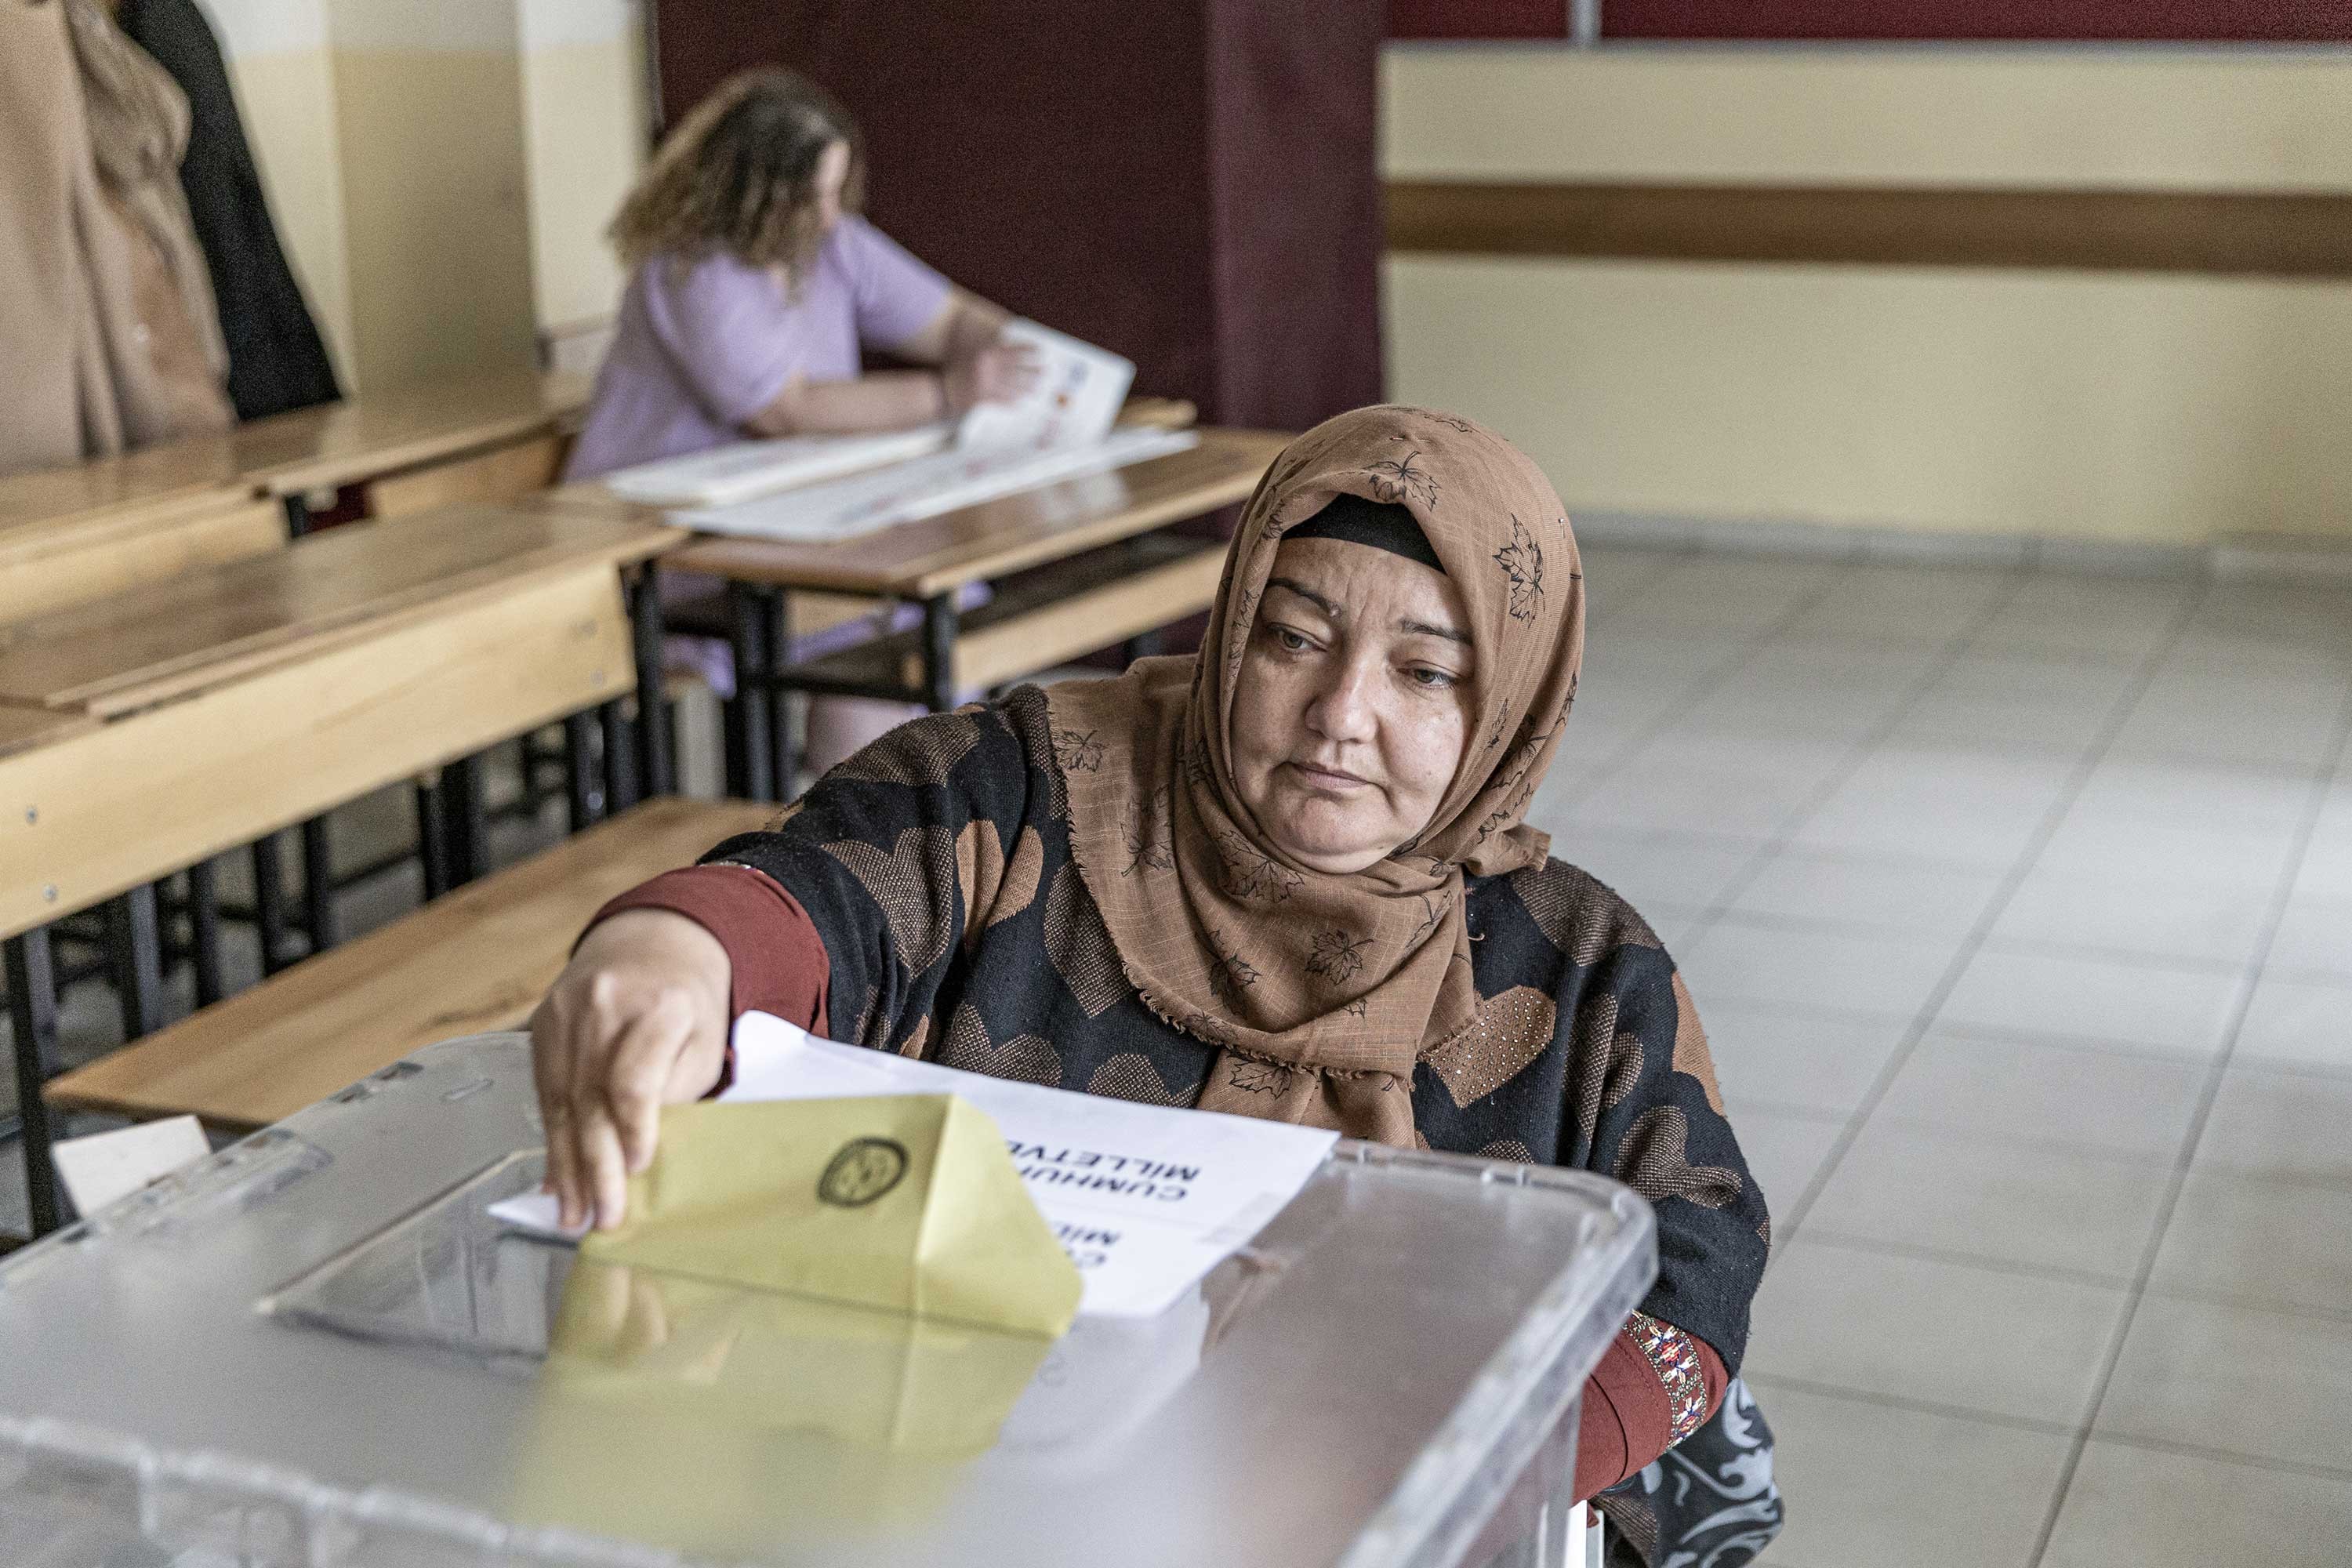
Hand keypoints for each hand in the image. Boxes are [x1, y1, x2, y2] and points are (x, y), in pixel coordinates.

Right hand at [530, 910, 731, 1232]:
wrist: (653, 942)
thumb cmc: (689, 1006)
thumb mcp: (704, 1044)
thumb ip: (673, 1092)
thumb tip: (637, 1157)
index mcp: (661, 1005)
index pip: (634, 1078)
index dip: (633, 1127)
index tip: (637, 1168)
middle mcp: (605, 1004)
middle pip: (592, 1098)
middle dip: (595, 1167)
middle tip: (600, 1219)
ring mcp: (565, 1011)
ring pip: (561, 1102)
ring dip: (566, 1166)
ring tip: (572, 1216)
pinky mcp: (540, 1023)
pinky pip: (543, 1092)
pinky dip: (552, 1139)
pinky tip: (556, 1180)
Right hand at [942, 338, 1039, 413]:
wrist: (941, 390)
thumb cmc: (958, 369)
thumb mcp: (973, 353)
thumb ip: (992, 351)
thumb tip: (1013, 351)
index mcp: (986, 352)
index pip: (1013, 350)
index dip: (1028, 351)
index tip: (1041, 351)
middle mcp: (987, 367)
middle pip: (1016, 369)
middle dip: (1032, 371)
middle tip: (1045, 372)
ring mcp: (985, 384)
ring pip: (1011, 386)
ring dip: (1025, 388)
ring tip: (1035, 389)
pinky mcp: (982, 399)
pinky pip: (1002, 400)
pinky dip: (1011, 401)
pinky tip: (1019, 402)